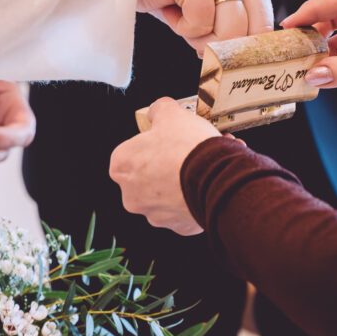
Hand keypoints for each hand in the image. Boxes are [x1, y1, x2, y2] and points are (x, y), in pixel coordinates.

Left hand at [110, 98, 221, 234]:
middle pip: (150, 173)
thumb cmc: (186, 149)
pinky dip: (198, 195)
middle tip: (190, 149)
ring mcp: (155, 213)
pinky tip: (212, 179)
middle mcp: (132, 195)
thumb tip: (159, 110)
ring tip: (208, 162)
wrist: (215, 178)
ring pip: (170, 191)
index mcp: (122, 166)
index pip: (131, 150)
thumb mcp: (171, 113)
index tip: (167, 137)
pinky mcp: (178, 226)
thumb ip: (159, 109)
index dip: (152, 141)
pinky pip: (187, 207)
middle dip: (171, 161)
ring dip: (186, 177)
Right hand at [138, 0, 274, 50]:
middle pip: (250, 33)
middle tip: (194, 33)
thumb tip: (246, 61)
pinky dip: (181, 26)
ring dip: (199, 36)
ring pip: (229, 32)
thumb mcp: (210, 3)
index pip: (265, 25)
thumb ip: (233, 24)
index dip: (242, 48)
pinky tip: (169, 5)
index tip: (223, 56)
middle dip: (220, 46)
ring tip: (181, 15)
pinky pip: (200, 23)